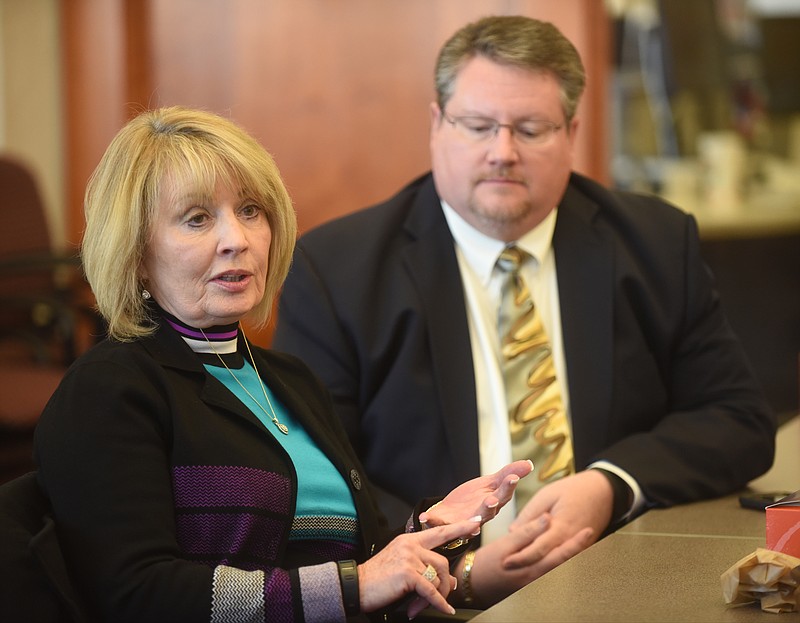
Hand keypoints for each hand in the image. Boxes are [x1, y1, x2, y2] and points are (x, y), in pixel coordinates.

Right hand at [358, 517, 481, 617]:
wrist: (355, 585)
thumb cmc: (377, 578)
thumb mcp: (402, 567)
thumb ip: (425, 569)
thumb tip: (450, 581)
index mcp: (409, 540)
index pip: (439, 532)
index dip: (459, 528)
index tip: (475, 524)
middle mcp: (411, 545)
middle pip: (443, 561)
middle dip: (445, 583)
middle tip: (441, 597)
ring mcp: (409, 558)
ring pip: (437, 577)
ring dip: (436, 596)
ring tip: (421, 606)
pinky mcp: (408, 574)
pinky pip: (431, 591)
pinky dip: (439, 603)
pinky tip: (444, 609)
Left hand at [420, 460, 532, 526]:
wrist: (452, 509)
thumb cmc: (474, 497)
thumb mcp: (490, 482)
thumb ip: (509, 473)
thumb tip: (529, 463)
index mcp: (493, 503)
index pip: (503, 494)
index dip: (508, 487)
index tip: (512, 478)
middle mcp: (481, 516)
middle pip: (487, 512)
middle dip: (489, 507)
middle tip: (492, 500)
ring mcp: (463, 522)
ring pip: (468, 524)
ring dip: (469, 523)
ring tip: (472, 522)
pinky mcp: (445, 524)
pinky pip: (438, 523)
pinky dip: (432, 520)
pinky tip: (426, 517)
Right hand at [463, 513, 592, 605]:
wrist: (472, 583)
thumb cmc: (486, 563)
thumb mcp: (505, 544)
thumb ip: (527, 532)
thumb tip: (546, 519)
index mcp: (532, 569)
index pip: (561, 554)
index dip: (576, 542)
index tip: (587, 530)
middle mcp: (537, 580)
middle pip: (565, 564)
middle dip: (579, 549)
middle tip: (590, 533)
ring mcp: (535, 585)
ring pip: (559, 568)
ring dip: (571, 555)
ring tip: (581, 540)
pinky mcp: (530, 585)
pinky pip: (551, 572)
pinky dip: (559, 561)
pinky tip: (563, 552)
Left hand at [503, 470, 611, 569]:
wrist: (603, 491)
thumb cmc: (574, 489)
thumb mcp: (547, 494)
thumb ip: (529, 514)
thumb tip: (513, 531)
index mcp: (561, 527)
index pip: (538, 549)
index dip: (521, 557)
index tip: (505, 561)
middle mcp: (570, 542)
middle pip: (545, 561)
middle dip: (525, 567)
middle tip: (507, 568)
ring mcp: (579, 548)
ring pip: (554, 564)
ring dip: (536, 567)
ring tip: (517, 569)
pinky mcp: (582, 549)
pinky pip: (563, 560)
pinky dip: (549, 563)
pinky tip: (535, 564)